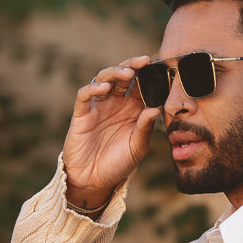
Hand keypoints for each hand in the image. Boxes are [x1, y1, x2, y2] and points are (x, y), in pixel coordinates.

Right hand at [62, 58, 161, 211]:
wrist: (93, 181)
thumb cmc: (118, 165)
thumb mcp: (137, 148)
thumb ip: (145, 129)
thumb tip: (156, 108)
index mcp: (132, 109)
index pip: (141, 84)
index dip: (149, 74)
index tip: (160, 68)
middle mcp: (115, 103)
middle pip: (123, 75)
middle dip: (133, 65)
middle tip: (144, 61)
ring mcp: (98, 106)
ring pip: (104, 78)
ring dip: (115, 72)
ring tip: (127, 73)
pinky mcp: (82, 114)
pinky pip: (85, 95)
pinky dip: (93, 88)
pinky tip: (104, 88)